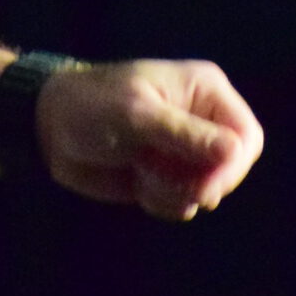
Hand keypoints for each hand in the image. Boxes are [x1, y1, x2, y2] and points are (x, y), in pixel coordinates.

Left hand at [34, 60, 263, 220]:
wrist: (49, 127)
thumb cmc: (91, 106)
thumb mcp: (136, 116)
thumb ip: (186, 135)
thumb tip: (236, 151)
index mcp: (205, 91)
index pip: (246, 136)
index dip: (233, 167)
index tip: (204, 188)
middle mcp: (202, 120)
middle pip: (233, 168)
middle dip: (200, 183)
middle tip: (160, 182)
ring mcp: (185, 151)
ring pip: (207, 191)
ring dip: (174, 192)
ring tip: (141, 171)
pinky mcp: (167, 176)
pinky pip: (184, 204)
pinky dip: (161, 202)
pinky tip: (137, 182)